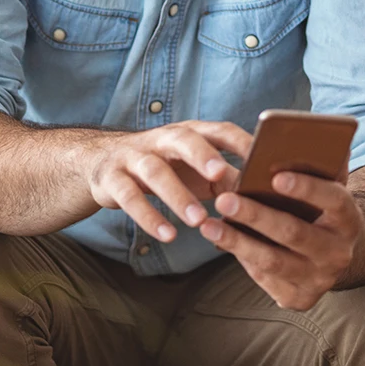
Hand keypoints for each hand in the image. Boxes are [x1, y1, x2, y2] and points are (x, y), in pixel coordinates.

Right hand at [84, 120, 253, 240]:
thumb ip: (223, 178)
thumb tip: (262, 195)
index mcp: (188, 133)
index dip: (239, 141)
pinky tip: (168, 235)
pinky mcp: (112, 178)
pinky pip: (129, 196)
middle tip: (221, 175)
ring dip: (177, 195)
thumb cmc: (164, 167)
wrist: (102, 163)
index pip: (218, 130)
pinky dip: (149, 216)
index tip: (262, 157)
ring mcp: (134, 157)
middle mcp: (161, 139)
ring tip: (198, 220)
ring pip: (155, 171)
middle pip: (183, 139)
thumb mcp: (193, 168)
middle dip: (202, 155)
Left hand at [199, 171, 363, 311]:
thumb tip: (301, 137)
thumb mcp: (327, 185)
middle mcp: (339, 253)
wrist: (334, 252)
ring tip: (208, 224)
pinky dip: (239, 257)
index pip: (334, 200)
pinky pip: (264, 277)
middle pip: (295, 233)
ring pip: (273, 261)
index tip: (275, 175)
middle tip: (224, 198)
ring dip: (237, 241)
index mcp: (349, 218)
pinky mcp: (299, 297)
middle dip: (256, 215)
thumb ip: (320, 163)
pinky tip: (218, 240)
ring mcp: (320, 279)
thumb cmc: (321, 207)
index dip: (306, 188)